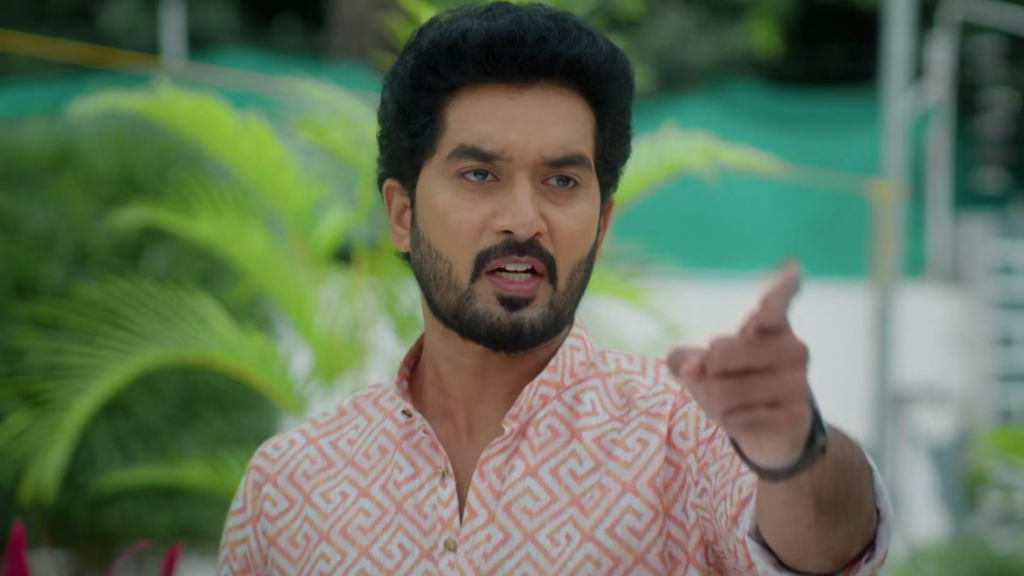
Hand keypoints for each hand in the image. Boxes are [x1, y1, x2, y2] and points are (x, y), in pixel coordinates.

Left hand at [666, 262, 812, 467]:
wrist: (773, 433)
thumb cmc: (736, 384)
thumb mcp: (704, 367)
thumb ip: (686, 360)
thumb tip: (689, 366)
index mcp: (771, 326)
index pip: (773, 303)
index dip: (780, 286)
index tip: (791, 269)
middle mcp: (792, 348)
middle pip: (720, 351)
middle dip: (704, 371)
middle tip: (717, 378)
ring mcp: (797, 382)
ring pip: (722, 390)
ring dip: (713, 402)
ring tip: (732, 403)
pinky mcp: (795, 414)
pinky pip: (738, 419)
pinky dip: (729, 423)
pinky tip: (744, 420)